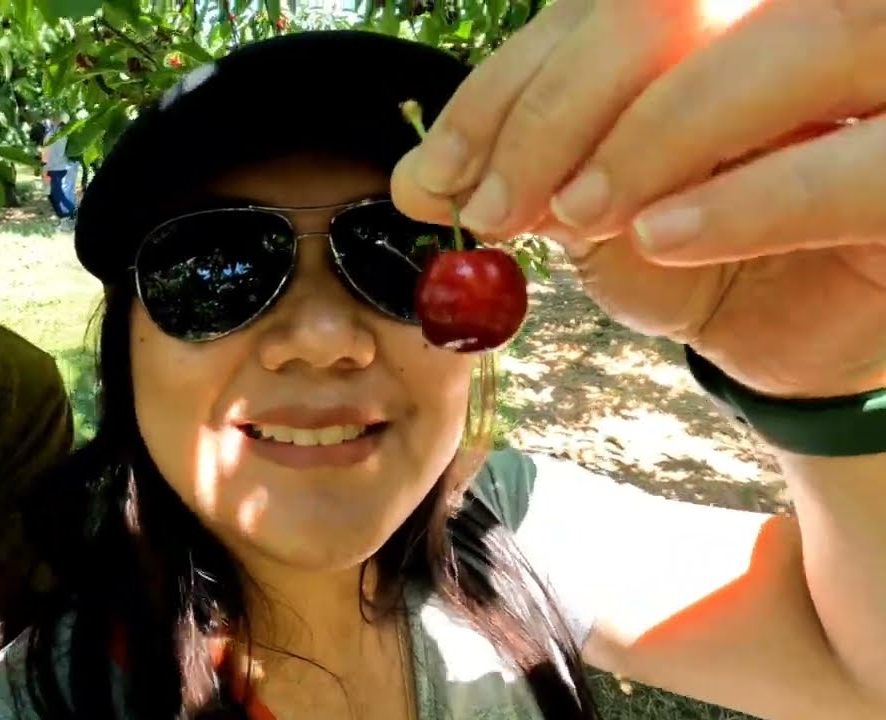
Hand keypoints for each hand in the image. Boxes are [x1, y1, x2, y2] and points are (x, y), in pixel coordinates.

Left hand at [392, 0, 885, 397]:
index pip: (599, 8)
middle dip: (559, 105)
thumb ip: (520, 174)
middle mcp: (796, 14)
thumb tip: (415, 177)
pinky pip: (855, 165)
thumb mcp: (595, 209)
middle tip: (494, 206)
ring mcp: (883, 74)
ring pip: (784, 44)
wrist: (803, 334)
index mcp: (706, 12)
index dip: (506, 85)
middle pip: (671, 5)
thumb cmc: (698, 249)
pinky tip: (664, 239)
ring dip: (654, 134)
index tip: (438, 172)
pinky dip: (749, 197)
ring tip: (579, 219)